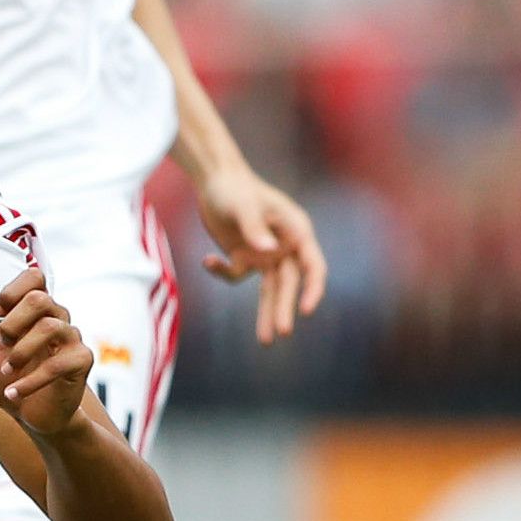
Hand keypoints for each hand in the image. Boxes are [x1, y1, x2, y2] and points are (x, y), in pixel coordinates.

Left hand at [0, 267, 93, 434]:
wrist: (28, 412)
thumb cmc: (6, 375)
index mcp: (34, 309)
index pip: (34, 276)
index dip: (11, 291)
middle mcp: (56, 317)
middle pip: (39, 298)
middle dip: (12, 323)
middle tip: (2, 344)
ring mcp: (71, 338)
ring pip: (49, 327)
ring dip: (20, 352)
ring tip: (6, 371)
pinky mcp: (80, 362)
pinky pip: (58, 363)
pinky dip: (30, 381)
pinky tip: (13, 393)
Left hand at [192, 164, 325, 344]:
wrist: (213, 180)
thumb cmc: (234, 187)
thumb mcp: (243, 205)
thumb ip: (254, 228)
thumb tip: (269, 252)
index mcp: (296, 231)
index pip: (313, 265)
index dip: (312, 288)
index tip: (306, 309)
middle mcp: (285, 246)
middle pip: (289, 284)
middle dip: (284, 308)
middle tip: (280, 333)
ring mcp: (265, 253)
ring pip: (269, 289)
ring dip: (266, 312)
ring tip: (265, 341)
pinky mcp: (244, 256)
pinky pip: (237, 275)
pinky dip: (223, 272)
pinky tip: (208, 261)